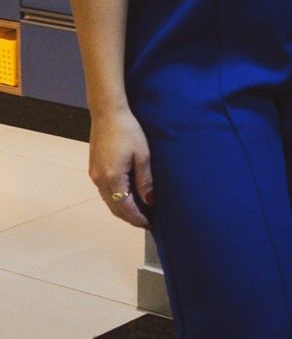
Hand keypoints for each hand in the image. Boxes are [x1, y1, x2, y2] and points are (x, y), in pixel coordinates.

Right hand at [88, 107, 152, 228]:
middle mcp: (100, 180)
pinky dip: (116, 198)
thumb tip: (150, 200)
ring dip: (123, 208)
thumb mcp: (142, 155)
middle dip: (130, 217)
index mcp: (113, 178)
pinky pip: (105, 191)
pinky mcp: (94, 169)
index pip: (125, 208)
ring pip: (109, 200)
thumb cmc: (128, 130)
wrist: (108, 113)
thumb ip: (145, 179)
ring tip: (140, 211)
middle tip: (146, 221)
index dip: (137, 218)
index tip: (149, 224)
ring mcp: (94, 175)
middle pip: (115, 207)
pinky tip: (127, 196)